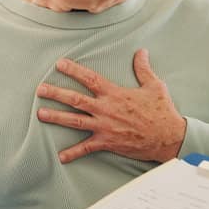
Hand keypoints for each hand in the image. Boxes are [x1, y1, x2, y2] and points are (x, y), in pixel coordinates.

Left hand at [36, 49, 186, 163]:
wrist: (168, 137)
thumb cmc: (162, 111)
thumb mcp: (154, 86)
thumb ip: (143, 69)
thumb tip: (141, 52)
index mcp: (115, 94)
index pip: (90, 78)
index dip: (73, 70)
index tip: (59, 64)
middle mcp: (106, 109)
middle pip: (75, 99)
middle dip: (56, 94)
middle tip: (40, 90)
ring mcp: (105, 127)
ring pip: (75, 121)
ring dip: (56, 117)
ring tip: (40, 114)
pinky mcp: (107, 142)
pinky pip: (87, 148)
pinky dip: (73, 152)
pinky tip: (61, 156)